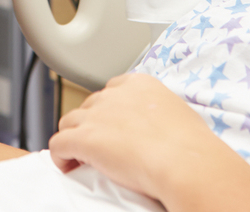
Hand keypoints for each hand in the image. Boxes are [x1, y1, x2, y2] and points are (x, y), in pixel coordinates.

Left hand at [48, 73, 219, 202]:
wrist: (186, 163)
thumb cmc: (191, 146)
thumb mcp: (178, 115)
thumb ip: (161, 113)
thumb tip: (160, 128)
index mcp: (139, 84)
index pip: (111, 91)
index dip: (108, 111)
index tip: (112, 127)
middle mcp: (114, 95)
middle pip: (89, 106)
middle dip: (92, 125)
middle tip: (101, 148)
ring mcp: (96, 115)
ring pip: (69, 122)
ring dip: (73, 138)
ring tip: (82, 159)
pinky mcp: (84, 139)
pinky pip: (58, 144)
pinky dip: (60, 156)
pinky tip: (69, 166)